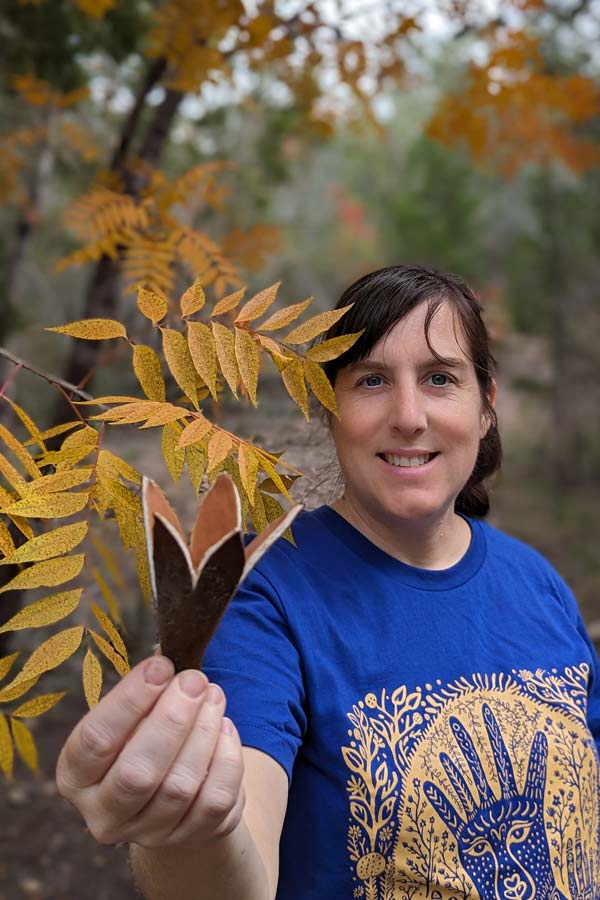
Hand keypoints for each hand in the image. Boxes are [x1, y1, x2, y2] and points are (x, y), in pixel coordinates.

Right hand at [56, 655, 244, 849]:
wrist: (172, 790)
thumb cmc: (144, 735)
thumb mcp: (133, 713)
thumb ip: (146, 687)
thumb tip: (168, 653)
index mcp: (75, 775)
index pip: (95, 740)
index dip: (130, 700)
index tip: (162, 665)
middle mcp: (103, 813)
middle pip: (137, 773)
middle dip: (173, 719)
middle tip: (195, 680)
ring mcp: (146, 833)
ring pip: (180, 787)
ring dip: (204, 732)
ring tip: (214, 695)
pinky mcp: (188, 837)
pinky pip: (215, 800)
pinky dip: (226, 759)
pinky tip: (225, 728)